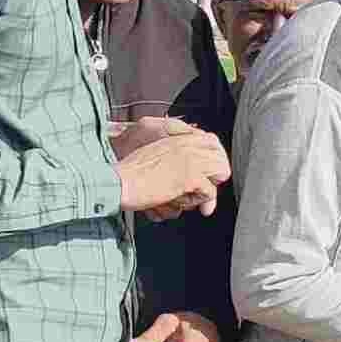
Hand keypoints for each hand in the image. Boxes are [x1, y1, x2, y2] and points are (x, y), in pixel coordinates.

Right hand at [114, 120, 228, 218]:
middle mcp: (187, 145)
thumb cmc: (130, 175)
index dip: (215, 157)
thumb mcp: (154, 156)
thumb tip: (193, 174)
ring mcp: (190, 159)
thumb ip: (174, 158)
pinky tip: (182, 202)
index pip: (212, 140)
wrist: (118, 183)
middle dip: (216, 175)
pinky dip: (200, 202)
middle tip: (203, 190)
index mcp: (177, 139)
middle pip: (222, 156)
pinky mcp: (190, 177)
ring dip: (209, 188)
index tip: (209, 173)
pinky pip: (210, 192)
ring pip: (221, 172)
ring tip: (191, 197)